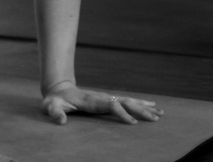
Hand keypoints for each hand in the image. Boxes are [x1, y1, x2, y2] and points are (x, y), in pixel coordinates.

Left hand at [42, 82, 162, 125]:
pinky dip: (141, 105)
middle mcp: (104, 98)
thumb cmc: (55, 101)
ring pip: (130, 102)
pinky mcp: (108, 101)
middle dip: (142, 110)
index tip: (133, 124)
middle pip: (127, 103)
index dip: (122, 114)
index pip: (112, 106)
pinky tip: (151, 107)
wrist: (59, 90)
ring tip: (161, 113)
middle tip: (157, 118)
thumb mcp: (51, 107)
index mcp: (93, 101)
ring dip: (145, 107)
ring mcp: (107, 99)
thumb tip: (61, 122)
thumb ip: (56, 113)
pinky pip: (127, 103)